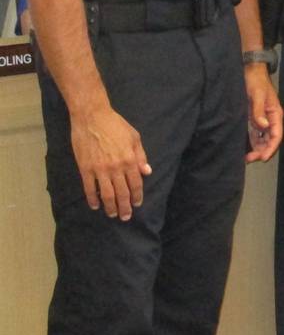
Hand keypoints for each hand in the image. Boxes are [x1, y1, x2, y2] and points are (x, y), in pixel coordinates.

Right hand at [71, 105, 149, 219]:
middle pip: (122, 193)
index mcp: (130, 160)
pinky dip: (92, 199)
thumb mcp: (134, 137)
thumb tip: (147, 172)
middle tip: (125, 217)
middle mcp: (116, 167)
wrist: (92, 117)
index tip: (137, 204)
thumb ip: (141, 156)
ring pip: (107, 194)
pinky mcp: (85, 168)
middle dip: (125, 207)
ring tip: (112, 214)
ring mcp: (100, 169)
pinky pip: (89, 188)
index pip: (136, 183)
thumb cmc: (115, 125)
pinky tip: (95, 205)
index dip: (137, 196)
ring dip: (110, 207)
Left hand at [243, 63, 283, 161]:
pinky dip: (251, 142)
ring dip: (256, 148)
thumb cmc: (255, 81)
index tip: (263, 158)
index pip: (277, 135)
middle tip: (250, 159)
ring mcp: (262, 118)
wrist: (249, 69)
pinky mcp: (254, 117)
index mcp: (275, 113)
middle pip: (270, 139)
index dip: (271, 148)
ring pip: (262, 138)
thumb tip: (263, 127)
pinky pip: (254, 133)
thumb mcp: (256, 95)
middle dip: (262, 151)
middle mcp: (270, 118)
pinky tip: (244, 148)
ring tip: (246, 157)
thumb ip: (258, 111)